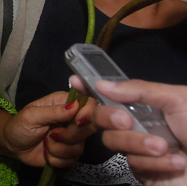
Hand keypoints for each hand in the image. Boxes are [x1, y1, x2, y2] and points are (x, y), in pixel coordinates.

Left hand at [2, 91, 96, 167]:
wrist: (12, 146)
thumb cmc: (19, 125)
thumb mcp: (31, 116)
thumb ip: (53, 111)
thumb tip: (75, 105)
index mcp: (63, 103)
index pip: (89, 103)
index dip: (88, 113)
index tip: (77, 122)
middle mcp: (71, 119)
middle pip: (89, 128)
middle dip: (69, 136)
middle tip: (52, 134)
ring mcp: (72, 138)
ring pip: (79, 148)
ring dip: (58, 149)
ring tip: (45, 143)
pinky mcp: (69, 154)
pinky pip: (72, 160)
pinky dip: (57, 160)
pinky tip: (47, 153)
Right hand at [71, 76, 186, 184]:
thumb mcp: (176, 99)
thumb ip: (138, 89)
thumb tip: (101, 83)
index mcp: (147, 103)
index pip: (112, 92)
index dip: (91, 86)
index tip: (74, 79)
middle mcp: (139, 123)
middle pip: (103, 117)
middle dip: (110, 118)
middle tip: (126, 120)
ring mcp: (139, 148)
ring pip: (114, 142)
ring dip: (140, 144)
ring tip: (167, 148)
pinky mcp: (143, 172)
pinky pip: (133, 163)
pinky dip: (155, 163)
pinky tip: (176, 163)